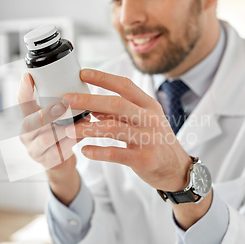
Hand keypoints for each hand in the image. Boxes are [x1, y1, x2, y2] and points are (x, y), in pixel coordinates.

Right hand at [17, 73, 87, 204]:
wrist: (59, 164)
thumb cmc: (58, 136)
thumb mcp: (54, 120)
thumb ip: (59, 107)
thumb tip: (77, 90)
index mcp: (26, 120)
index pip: (22, 103)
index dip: (24, 90)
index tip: (28, 76)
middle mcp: (26, 135)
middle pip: (31, 122)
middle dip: (47, 113)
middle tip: (62, 106)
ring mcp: (34, 151)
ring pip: (47, 137)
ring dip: (64, 128)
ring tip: (79, 121)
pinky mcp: (46, 162)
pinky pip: (59, 151)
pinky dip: (71, 141)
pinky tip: (80, 135)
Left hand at [63, 69, 191, 191]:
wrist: (177, 169)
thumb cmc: (155, 141)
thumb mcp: (142, 121)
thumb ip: (119, 113)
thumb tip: (91, 106)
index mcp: (149, 105)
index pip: (125, 85)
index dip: (103, 78)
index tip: (82, 73)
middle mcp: (150, 119)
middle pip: (116, 104)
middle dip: (89, 101)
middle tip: (67, 100)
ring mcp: (149, 139)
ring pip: (113, 128)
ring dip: (88, 128)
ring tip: (69, 130)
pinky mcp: (145, 159)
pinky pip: (116, 153)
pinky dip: (98, 152)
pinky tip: (85, 150)